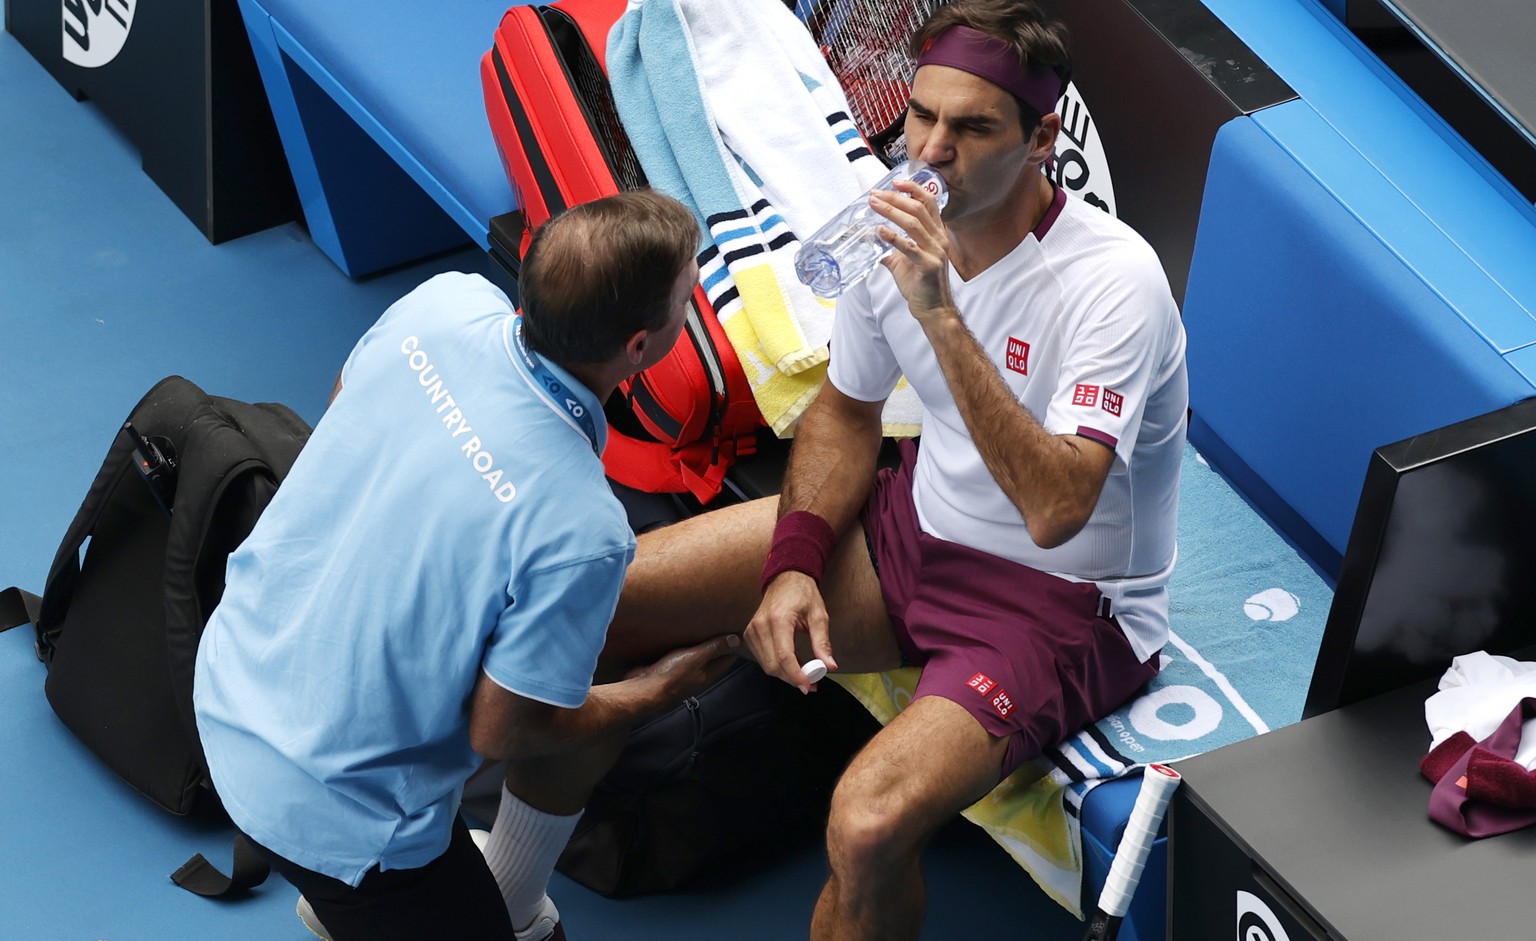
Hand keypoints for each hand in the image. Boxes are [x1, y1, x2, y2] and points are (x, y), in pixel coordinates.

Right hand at [624, 633, 741, 699]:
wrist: (644, 689)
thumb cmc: (671, 675)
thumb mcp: (695, 657)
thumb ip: (714, 648)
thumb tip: (736, 640)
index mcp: (710, 672)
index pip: (729, 656)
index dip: (735, 643)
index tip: (739, 627)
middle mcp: (700, 673)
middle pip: (715, 655)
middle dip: (720, 640)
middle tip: (723, 621)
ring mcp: (686, 671)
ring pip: (699, 655)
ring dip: (702, 642)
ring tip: (706, 624)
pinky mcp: (671, 668)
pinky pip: (683, 654)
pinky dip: (686, 645)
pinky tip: (684, 634)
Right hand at [744, 572, 836, 692]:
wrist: (785, 579)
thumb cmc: (803, 595)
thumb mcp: (819, 616)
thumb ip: (822, 643)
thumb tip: (830, 666)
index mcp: (778, 619)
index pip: (784, 656)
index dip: (796, 675)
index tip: (809, 686)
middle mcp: (761, 625)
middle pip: (773, 665)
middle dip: (792, 678)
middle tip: (812, 683)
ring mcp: (752, 630)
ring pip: (766, 665)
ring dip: (785, 674)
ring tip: (804, 673)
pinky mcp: (749, 634)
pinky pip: (762, 659)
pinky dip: (777, 666)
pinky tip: (791, 663)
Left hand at [870, 178, 953, 323]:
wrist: (932, 309)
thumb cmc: (921, 285)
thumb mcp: (904, 261)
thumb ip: (891, 248)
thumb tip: (872, 239)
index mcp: (937, 234)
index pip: (928, 202)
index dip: (913, 189)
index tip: (895, 183)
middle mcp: (939, 239)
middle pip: (918, 208)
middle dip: (894, 198)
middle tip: (875, 194)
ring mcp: (935, 251)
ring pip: (913, 223)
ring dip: (891, 211)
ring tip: (874, 205)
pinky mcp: (928, 265)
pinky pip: (909, 247)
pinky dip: (893, 237)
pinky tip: (880, 230)